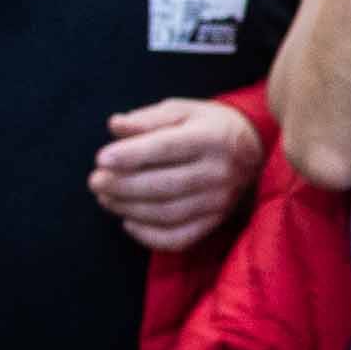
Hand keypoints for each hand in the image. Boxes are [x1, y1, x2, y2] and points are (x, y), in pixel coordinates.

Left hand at [92, 98, 261, 248]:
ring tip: (105, 198)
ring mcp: (220, 200)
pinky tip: (129, 222)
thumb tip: (115, 126)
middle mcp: (219, 171)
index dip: (132, 155)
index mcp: (211, 137)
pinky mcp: (216, 221)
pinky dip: (149, 236)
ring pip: (167, 213)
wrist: (255, 148)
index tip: (101, 158)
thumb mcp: (183, 111)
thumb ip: (148, 119)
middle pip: (164, 184)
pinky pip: (180, 238)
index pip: (167, 147)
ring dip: (129, 209)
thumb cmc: (208, 125)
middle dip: (123, 185)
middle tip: (95, 181)